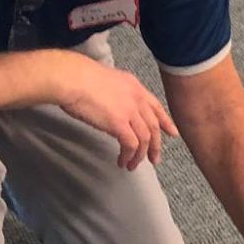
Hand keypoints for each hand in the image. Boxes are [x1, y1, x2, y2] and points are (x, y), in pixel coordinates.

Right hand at [56, 52, 178, 170]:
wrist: (71, 78)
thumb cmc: (78, 78)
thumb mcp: (106, 81)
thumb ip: (116, 94)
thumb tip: (115, 108)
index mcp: (134, 86)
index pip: (155, 106)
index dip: (165, 121)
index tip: (172, 133)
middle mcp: (137, 98)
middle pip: (153, 126)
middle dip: (155, 145)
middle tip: (154, 159)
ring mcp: (130, 111)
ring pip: (144, 139)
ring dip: (139, 155)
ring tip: (132, 165)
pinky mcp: (120, 123)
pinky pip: (131, 145)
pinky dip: (128, 156)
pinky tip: (122, 161)